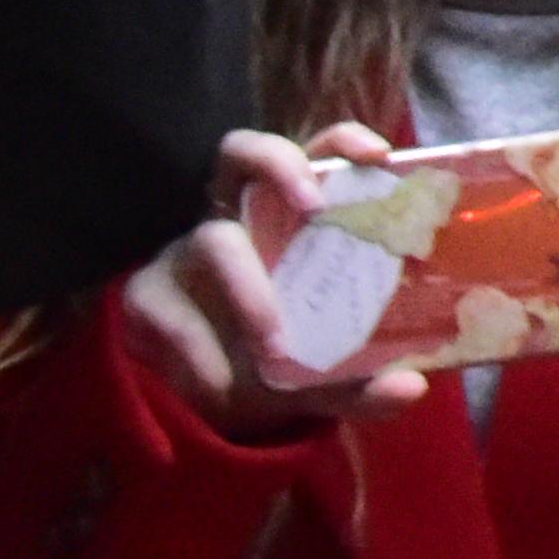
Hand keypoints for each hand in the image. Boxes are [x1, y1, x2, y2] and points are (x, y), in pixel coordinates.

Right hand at [113, 129, 431, 436]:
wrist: (216, 415)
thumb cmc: (283, 368)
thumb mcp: (330, 380)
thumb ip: (367, 384)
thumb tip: (411, 389)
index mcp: (292, 220)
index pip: (316, 155)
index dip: (342, 143)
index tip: (378, 155)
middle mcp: (237, 218)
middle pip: (241, 151)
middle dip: (278, 164)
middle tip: (314, 206)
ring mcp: (188, 251)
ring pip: (212, 240)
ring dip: (249, 290)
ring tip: (272, 345)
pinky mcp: (147, 293)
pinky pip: (167, 310)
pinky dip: (198, 352)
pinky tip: (218, 387)